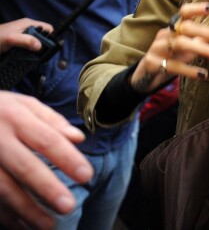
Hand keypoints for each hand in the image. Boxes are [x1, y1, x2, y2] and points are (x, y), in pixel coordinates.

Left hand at [0, 18, 53, 52]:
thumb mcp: (11, 39)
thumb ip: (26, 41)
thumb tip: (40, 46)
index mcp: (28, 24)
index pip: (48, 28)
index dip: (50, 37)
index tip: (48, 48)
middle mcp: (27, 28)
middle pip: (43, 36)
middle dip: (42, 45)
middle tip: (39, 55)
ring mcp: (22, 35)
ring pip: (36, 42)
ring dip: (35, 49)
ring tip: (32, 57)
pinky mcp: (18, 42)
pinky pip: (29, 46)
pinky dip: (29, 51)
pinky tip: (25, 56)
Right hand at [0, 92, 92, 228]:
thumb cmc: (1, 110)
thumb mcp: (25, 104)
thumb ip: (52, 121)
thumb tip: (79, 138)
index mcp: (16, 118)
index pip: (47, 140)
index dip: (67, 159)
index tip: (87, 175)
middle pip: (25, 167)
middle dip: (47, 189)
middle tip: (68, 206)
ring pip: (4, 189)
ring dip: (27, 210)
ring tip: (49, 224)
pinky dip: (6, 216)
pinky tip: (23, 226)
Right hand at [130, 2, 208, 93]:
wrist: (144, 77)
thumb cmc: (171, 57)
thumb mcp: (190, 45)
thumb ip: (208, 35)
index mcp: (174, 27)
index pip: (184, 12)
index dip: (197, 8)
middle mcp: (165, 34)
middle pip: (185, 28)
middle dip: (207, 32)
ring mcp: (157, 48)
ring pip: (179, 44)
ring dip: (201, 49)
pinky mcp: (152, 64)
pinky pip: (172, 66)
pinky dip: (189, 70)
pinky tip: (203, 74)